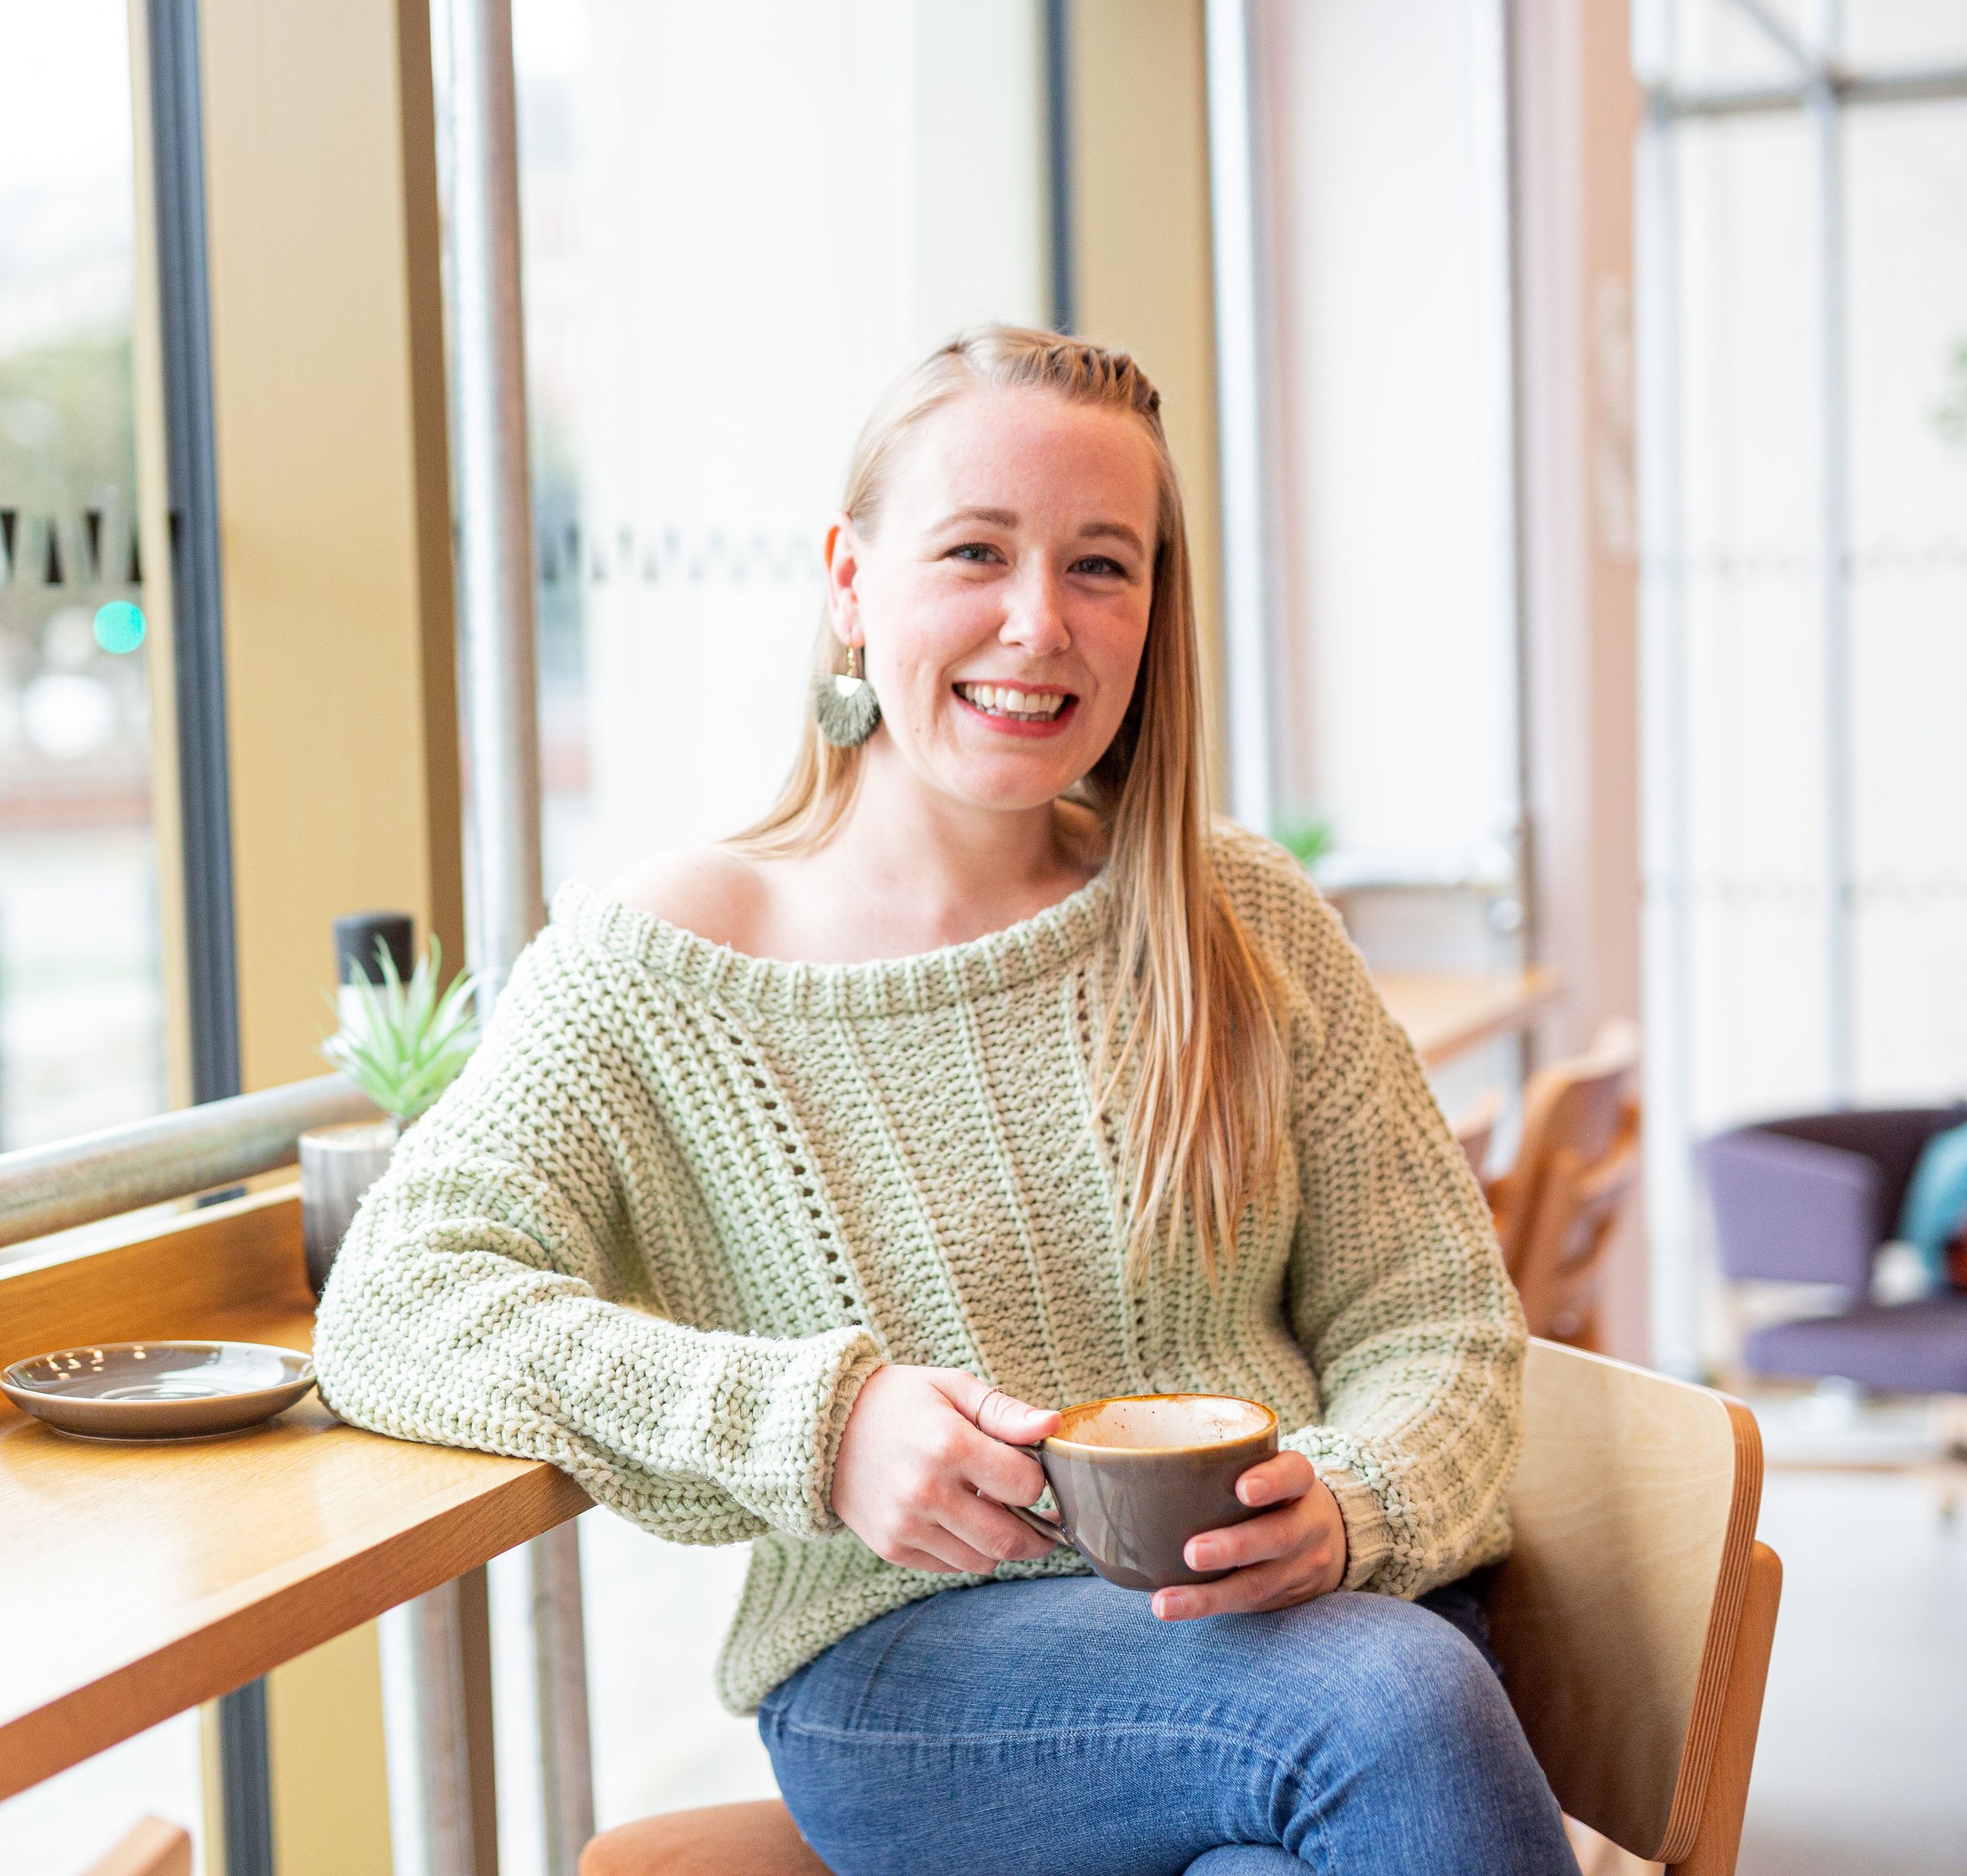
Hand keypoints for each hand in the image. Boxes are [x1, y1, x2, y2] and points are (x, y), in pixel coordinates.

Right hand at [830, 1366, 1062, 1573]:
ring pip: (983, 1561)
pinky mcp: (892, 1548)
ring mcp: (906, 1526)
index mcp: (948, 1445)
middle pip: (1010, 1539)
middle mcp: (927, 1492)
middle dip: (1037, 1533)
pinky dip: (965, 1550)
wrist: (824, 1427)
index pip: (1026, 1486)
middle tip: (1043, 1518)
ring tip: (990, 1510)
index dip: (1038, 1479)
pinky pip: (951, 1567)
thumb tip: (1053, 1426)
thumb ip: (1005, 1412)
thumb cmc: (899, 1401)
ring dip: (999, 1542)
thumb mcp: (952, 1388)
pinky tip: (957, 1518)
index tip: (1030, 1470)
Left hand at [1150, 1451, 1347, 1620]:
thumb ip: (1222, 1463)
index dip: (1272, 1481)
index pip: (1294, 1474)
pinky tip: (1172, 1607)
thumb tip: (1121, 1459)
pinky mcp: (1284, 1597)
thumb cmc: (1271, 1494)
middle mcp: (1306, 1524)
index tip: (1243, 1488)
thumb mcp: (1267, 1468)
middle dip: (1234, 1546)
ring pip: (1259, 1583)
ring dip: (1208, 1596)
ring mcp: (1299, 1565)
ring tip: (1165, 1603)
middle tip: (1192, 1552)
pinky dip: (1208, 1606)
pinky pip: (1247, 1605)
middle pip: (1277, 1536)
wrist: (1327, 1539)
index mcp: (1299, 1482)